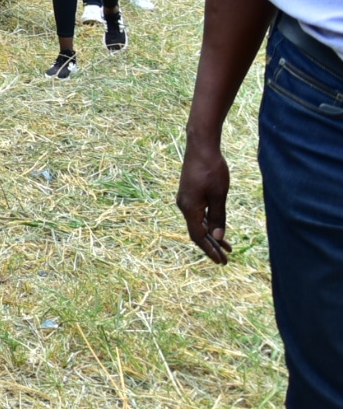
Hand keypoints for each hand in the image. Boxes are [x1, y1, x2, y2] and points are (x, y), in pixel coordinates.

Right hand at [176, 135, 232, 264]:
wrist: (201, 147)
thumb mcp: (219, 195)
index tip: (222, 261)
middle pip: (196, 232)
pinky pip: (197, 214)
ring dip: (210, 235)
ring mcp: (185, 199)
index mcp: (189, 208)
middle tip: (226, 258)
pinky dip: (207, 223)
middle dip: (211, 246)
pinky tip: (216, 227)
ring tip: (225, 246)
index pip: (198, 236)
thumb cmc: (212, 170)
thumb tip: (217, 236)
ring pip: (197, 223)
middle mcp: (184, 205)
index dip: (210, 250)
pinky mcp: (189, 193)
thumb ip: (218, 217)